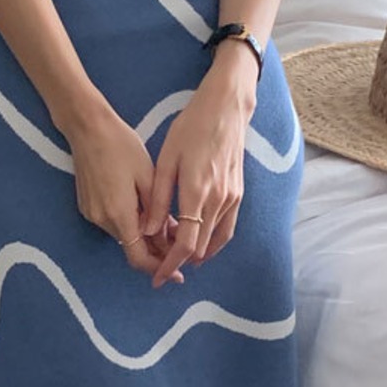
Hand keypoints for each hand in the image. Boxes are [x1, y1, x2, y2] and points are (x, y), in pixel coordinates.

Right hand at [66, 99, 182, 283]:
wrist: (87, 128)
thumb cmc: (121, 146)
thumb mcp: (149, 177)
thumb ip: (158, 213)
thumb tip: (167, 237)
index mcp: (120, 214)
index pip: (140, 258)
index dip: (160, 268)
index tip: (178, 274)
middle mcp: (103, 220)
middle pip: (133, 248)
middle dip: (157, 250)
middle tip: (178, 240)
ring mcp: (92, 214)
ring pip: (124, 236)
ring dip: (144, 236)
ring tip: (167, 222)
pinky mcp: (87, 207)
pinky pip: (113, 224)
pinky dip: (130, 224)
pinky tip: (144, 211)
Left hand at [142, 42, 257, 289]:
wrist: (227, 109)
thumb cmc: (191, 128)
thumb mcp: (166, 159)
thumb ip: (158, 198)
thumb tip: (148, 230)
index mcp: (197, 192)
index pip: (185, 243)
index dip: (170, 265)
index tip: (157, 277)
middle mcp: (219, 200)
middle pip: (200, 247)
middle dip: (180, 262)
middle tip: (160, 266)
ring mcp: (232, 198)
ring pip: (215, 241)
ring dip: (196, 254)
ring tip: (177, 259)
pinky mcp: (238, 194)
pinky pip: (227, 228)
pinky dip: (213, 242)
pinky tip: (199, 244)